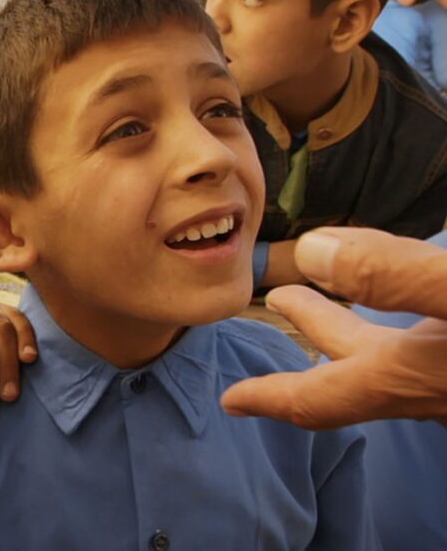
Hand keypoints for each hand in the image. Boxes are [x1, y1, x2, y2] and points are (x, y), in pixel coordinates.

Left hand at [222, 228, 446, 428]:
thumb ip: (394, 275)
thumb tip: (311, 253)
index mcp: (409, 376)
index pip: (319, 399)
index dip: (270, 398)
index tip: (229, 401)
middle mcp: (431, 392)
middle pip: (353, 370)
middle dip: (311, 329)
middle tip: (279, 298)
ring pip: (393, 361)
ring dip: (355, 326)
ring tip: (334, 290)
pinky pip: (425, 355)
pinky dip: (399, 327)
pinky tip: (414, 306)